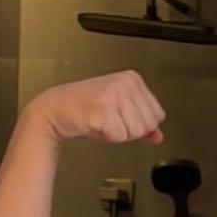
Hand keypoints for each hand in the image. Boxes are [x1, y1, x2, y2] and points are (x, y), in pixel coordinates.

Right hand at [27, 70, 165, 145]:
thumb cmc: (86, 109)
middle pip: (148, 125)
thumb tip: (159, 136)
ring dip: (119, 134)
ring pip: (136, 132)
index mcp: (133, 79)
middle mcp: (125, 83)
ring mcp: (114, 94)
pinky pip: (120, 136)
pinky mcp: (103, 108)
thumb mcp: (121, 112)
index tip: (121, 116)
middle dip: (130, 130)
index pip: (158, 115)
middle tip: (111, 120)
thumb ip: (143, 122)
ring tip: (104, 121)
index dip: (140, 124)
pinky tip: (96, 124)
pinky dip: (108, 137)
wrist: (56, 109)